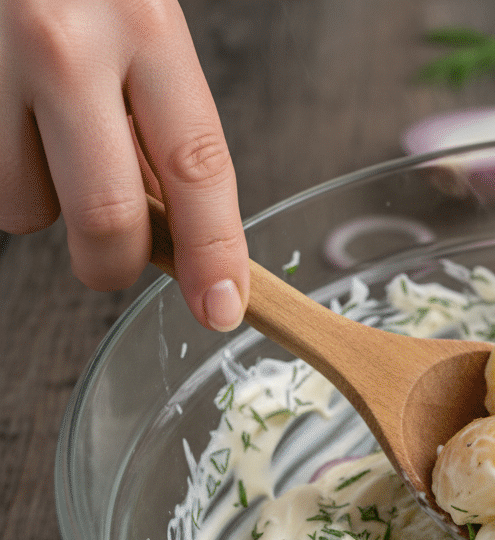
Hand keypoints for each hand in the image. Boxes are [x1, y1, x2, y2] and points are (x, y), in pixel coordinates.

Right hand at [0, 0, 248, 330]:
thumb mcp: (143, 24)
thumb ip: (161, 118)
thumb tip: (179, 231)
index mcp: (145, 26)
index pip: (198, 167)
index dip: (214, 252)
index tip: (223, 307)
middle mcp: (65, 45)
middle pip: (106, 217)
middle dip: (115, 264)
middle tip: (115, 260)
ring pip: (25, 208)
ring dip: (43, 202)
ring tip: (45, 136)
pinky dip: (4, 170)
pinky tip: (10, 117)